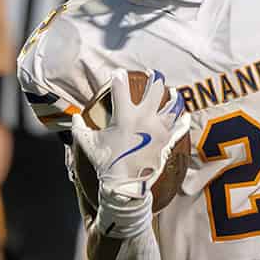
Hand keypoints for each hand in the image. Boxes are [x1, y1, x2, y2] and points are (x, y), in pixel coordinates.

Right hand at [70, 70, 185, 202]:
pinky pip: (179, 128)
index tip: (118, 73)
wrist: (125, 186)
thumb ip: (79, 128)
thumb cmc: (106, 163)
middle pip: (156, 89)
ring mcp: (158, 130)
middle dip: (154, 78)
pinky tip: (185, 115)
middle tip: (152, 74)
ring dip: (173, 96)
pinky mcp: (166, 142)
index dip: (118, 76)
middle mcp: (145, 119)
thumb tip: (74, 117)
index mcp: (125, 117)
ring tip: (173, 91)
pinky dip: (183, 121)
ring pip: (173, 106)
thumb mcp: (88, 143)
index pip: (121, 87)